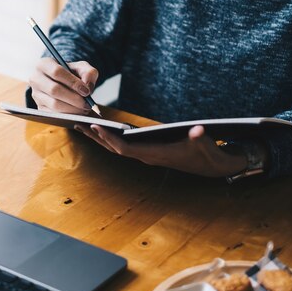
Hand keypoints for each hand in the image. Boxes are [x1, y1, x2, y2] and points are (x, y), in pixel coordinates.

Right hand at [29, 58, 98, 113]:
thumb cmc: (71, 73)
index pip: (57, 72)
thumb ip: (88, 73)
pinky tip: (77, 113)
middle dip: (74, 99)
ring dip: (72, 109)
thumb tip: (87, 86)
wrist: (61, 81)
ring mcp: (36, 94)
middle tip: (87, 104)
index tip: (86, 91)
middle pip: (54, 90)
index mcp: (43, 64)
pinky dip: (67, 115)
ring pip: (54, 104)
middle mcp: (36, 79)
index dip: (73, 82)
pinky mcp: (39, 107)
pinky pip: (53, 114)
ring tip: (84, 109)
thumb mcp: (81, 67)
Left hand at [75, 125, 248, 177]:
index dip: (110, 139)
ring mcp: (146, 155)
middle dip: (96, 137)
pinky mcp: (148, 151)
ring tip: (82, 124)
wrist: (213, 167)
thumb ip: (201, 138)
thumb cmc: (208, 155)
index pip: (125, 149)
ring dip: (99, 137)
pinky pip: (124, 145)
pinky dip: (111, 136)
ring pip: (117, 147)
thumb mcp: (206, 145)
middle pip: (114, 148)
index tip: (95, 126)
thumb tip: (198, 130)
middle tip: (77, 123)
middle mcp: (147, 157)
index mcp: (155, 155)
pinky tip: (102, 127)